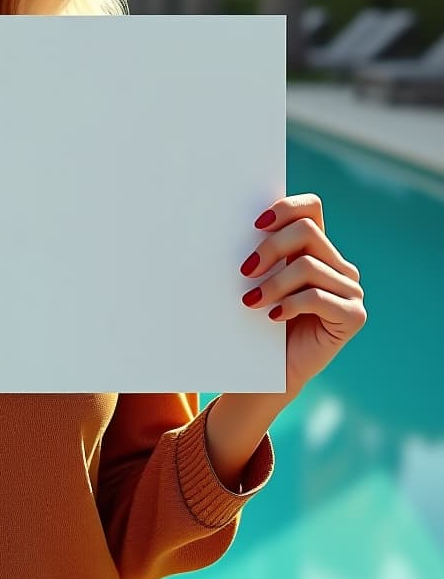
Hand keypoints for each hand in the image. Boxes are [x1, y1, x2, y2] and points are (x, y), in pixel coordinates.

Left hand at [240, 193, 365, 398]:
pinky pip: (319, 297)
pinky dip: (290, 304)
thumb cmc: (254, 322)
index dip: (285, 208)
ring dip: (273, 283)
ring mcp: (350, 290)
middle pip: (306, 232)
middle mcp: (337, 264)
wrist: (267, 371)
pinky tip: (273, 316)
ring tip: (250, 301)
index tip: (255, 224)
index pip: (311, 208)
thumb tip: (225, 223)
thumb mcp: (254, 281)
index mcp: (315, 248)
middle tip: (244, 270)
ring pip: (308, 265)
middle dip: (270, 248)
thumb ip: (255, 253)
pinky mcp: (353, 315)